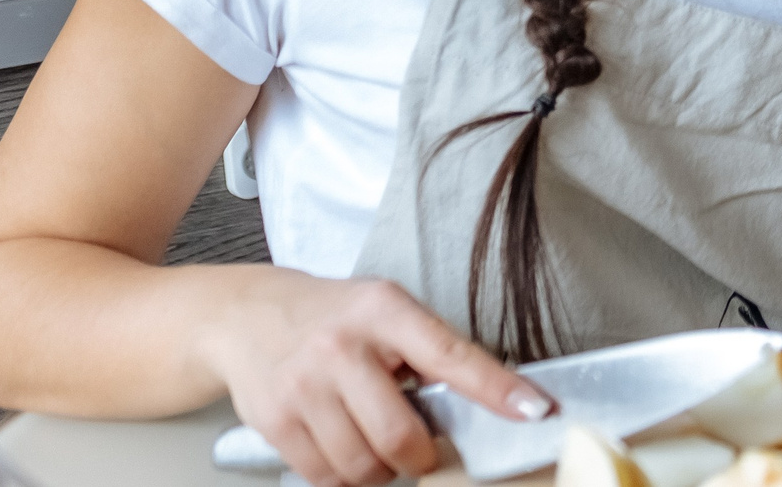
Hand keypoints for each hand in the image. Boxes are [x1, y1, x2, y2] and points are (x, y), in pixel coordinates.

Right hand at [200, 269, 550, 486]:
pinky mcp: (275, 421)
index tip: (534, 410)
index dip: (496, 388)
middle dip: (422, 456)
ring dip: (383, 471)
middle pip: (399, 434)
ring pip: (362, 466)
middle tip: (423, 449)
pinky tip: (347, 451)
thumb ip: (428, 350)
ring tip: (380, 446)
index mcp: (385, 312)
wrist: (247, 316)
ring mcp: (304, 388)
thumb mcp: (387, 311)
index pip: (451, 355)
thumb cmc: (333, 316)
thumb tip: (483, 401)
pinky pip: (324, 478)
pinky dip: (346, 479)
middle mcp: (343, 349)